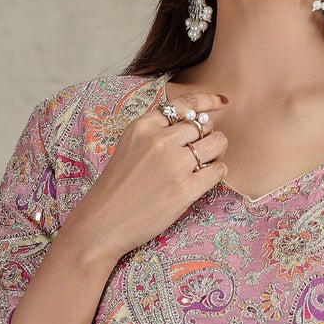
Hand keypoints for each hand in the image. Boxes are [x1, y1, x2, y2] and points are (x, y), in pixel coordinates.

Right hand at [68, 87, 229, 266]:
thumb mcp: (129, 146)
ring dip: (217, 152)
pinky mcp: (184, 190)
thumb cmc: (116, 188)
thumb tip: (195, 124)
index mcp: (143, 127)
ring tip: (207, 163)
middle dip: (208, 136)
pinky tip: (207, 178)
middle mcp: (159, 141)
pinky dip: (217, 172)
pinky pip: (218, 170)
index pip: (183, 105)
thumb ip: (156, 133)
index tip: (220, 103)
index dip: (206, 101)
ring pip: (216, 144)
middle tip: (202, 150)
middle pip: (203, 125)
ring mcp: (174, 166)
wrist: (103, 222)